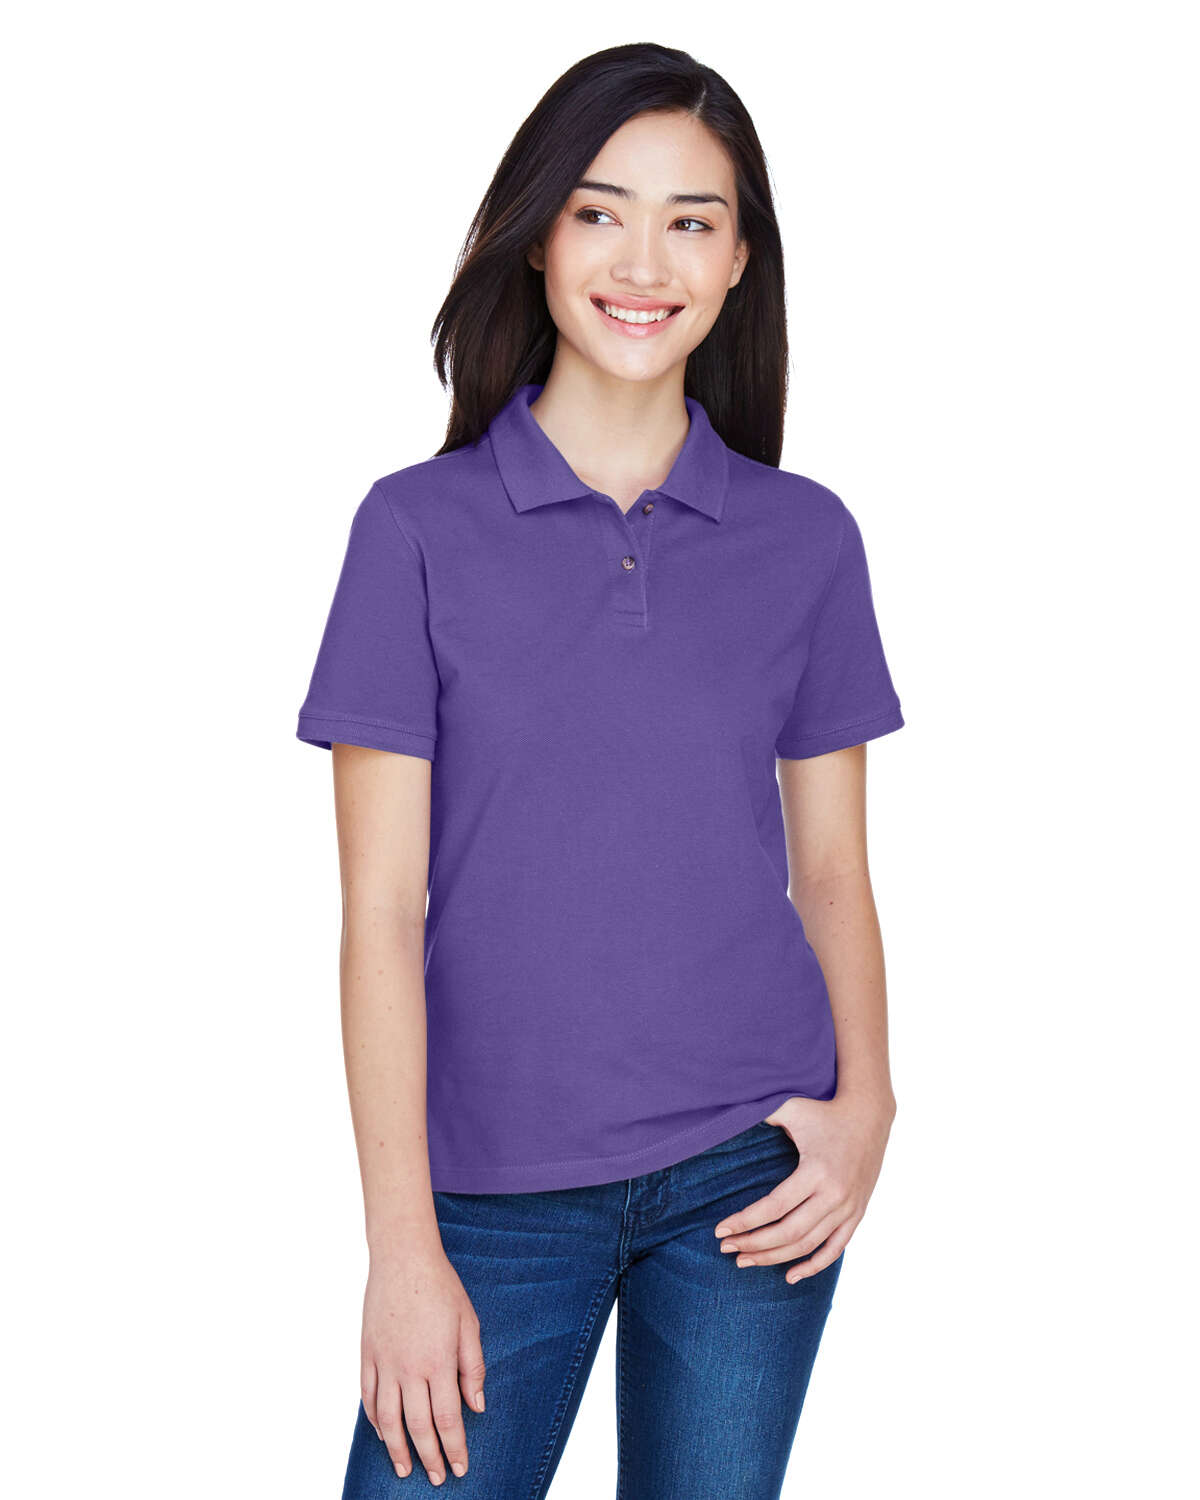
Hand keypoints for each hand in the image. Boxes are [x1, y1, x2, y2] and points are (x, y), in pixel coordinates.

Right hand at [361, 1245, 485, 1484]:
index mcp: (438, 1361)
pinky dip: (375, 1420)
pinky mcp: (367, 1354)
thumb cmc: (441, 1287)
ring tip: (405, 1469)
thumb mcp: (468, 1323)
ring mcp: (384, 1362)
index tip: (459, 1468)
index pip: (448, 1418)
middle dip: (429, 1456)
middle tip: (435, 1478)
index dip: (454, 1447)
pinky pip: (368, 1397)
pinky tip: (383, 1433)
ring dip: (397, 1448)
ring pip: (388, 1419)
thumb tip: (477, 1406)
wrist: (403, 1258)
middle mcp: (409, 1368)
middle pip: (418, 1426)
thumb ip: (473, 1367)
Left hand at [713, 1092, 895, 1281]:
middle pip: (788, 1233)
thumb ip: (762, 1114)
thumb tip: (728, 1117)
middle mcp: (834, 1194)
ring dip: (775, 1258)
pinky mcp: (857, 1213)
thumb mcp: (792, 1107)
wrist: (869, 1116)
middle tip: (727, 1249)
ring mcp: (848, 1208)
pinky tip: (790, 1277)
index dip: (745, 1222)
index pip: (774, 1207)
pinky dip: (813, 1266)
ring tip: (746, 1260)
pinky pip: (835, 1249)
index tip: (720, 1230)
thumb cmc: (823, 1111)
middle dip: (754, 1244)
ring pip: (808, 1245)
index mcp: (816, 1171)